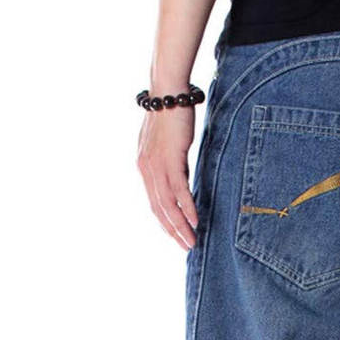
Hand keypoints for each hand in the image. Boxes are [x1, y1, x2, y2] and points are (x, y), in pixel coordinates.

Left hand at [137, 104, 198, 249]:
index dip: (165, 222)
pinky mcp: (170, 159)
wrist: (168, 92)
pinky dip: (187, 208)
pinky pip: (179, 190)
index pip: (154, 202)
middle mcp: (146, 169)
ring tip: (191, 240)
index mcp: (144, 167)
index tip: (176, 236)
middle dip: (172, 231)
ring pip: (167, 204)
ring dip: (180, 225)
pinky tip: (195, 221)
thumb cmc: (171, 114)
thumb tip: (182, 178)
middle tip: (185, 247)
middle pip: (158, 209)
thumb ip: (171, 163)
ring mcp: (157, 165)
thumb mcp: (167, 144)